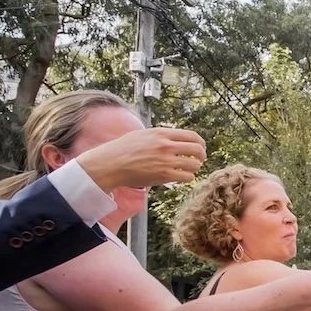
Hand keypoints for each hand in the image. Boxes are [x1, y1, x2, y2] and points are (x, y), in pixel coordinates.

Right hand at [75, 127, 206, 189]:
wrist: (109, 164)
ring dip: (194, 168)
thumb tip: (175, 138)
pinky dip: (186, 177)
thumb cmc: (122, 150)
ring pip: (195, 164)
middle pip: (197, 149)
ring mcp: (166, 160)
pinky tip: (180, 177)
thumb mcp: (142, 135)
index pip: (192, 135)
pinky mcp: (164, 175)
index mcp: (161, 133)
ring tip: (187, 169)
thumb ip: (160, 136)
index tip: (200, 148)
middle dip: (201, 156)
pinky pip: (187, 176)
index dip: (200, 143)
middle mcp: (165, 145)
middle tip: (198, 160)